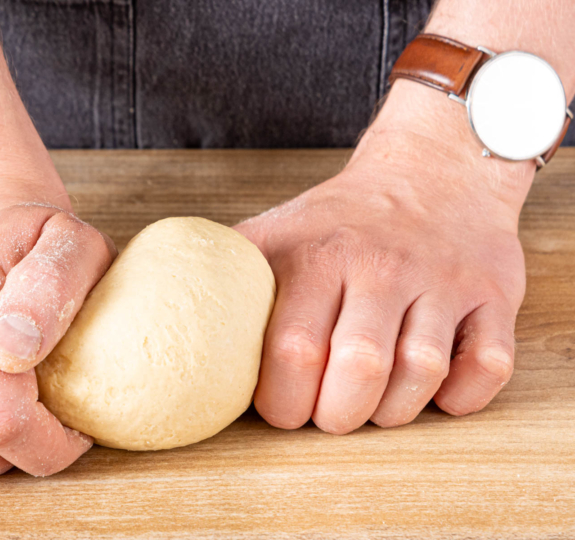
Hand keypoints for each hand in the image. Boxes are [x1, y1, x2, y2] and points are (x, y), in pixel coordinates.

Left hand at [236, 91, 531, 432]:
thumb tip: (158, 320)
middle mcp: (380, 264)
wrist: (431, 171)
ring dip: (392, 411)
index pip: (290, 349)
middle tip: (326, 414)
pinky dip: (460, 397)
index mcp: (315, 254)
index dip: (280, 401)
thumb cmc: (339, 220)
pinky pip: (487, 367)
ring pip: (420, 374)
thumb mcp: (275, 231)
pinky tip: (432, 391)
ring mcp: (441, 279)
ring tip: (372, 402)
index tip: (279, 408)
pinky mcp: (492, 294)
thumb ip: (226, 277)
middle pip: (357, 368)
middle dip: (335, 415)